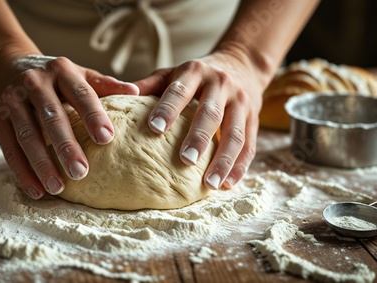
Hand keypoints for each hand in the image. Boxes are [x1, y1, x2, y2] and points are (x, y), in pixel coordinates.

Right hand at [0, 52, 138, 198]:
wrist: (4, 62)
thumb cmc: (52, 74)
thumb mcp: (76, 72)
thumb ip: (104, 84)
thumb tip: (137, 92)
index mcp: (61, 70)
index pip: (80, 93)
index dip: (93, 115)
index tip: (108, 139)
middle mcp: (35, 83)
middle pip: (51, 117)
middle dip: (66, 146)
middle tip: (82, 172)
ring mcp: (13, 101)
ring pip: (27, 135)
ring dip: (42, 164)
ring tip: (57, 188)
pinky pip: (9, 147)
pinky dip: (21, 171)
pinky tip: (35, 191)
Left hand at [134, 51, 265, 189]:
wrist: (242, 65)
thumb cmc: (197, 75)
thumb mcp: (173, 72)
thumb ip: (150, 85)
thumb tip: (121, 95)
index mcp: (196, 72)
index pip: (181, 91)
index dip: (168, 109)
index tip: (154, 128)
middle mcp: (221, 85)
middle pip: (211, 114)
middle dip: (198, 138)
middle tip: (185, 161)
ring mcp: (241, 103)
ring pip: (235, 134)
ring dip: (223, 160)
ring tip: (210, 184)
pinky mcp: (254, 119)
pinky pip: (249, 145)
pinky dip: (239, 166)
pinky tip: (227, 184)